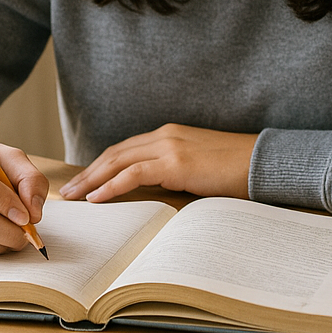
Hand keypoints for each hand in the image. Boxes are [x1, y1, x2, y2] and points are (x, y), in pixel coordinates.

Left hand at [59, 124, 257, 202]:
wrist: (262, 161)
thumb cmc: (235, 169)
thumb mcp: (198, 167)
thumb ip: (174, 172)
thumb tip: (154, 192)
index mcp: (169, 135)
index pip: (125, 149)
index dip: (101, 165)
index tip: (84, 180)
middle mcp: (164, 135)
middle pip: (115, 153)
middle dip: (89, 172)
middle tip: (69, 190)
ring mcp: (169, 146)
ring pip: (118, 161)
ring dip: (92, 179)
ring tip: (74, 196)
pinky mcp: (175, 162)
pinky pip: (133, 174)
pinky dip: (111, 185)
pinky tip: (96, 198)